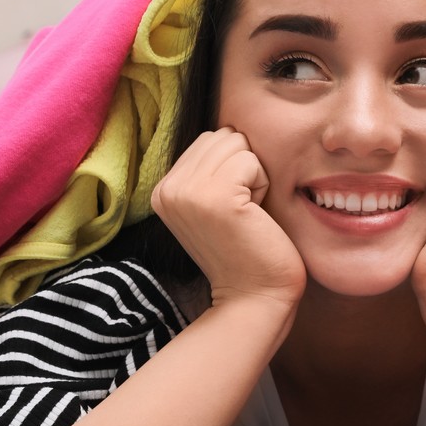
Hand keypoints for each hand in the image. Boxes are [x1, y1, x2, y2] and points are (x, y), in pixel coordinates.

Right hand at [151, 128, 306, 311]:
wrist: (254, 296)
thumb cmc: (246, 250)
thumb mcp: (213, 205)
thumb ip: (208, 170)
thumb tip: (229, 129)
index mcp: (162, 189)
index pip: (208, 140)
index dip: (232, 169)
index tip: (229, 210)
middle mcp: (167, 188)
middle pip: (223, 136)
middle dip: (243, 167)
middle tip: (241, 212)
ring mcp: (188, 192)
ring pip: (237, 144)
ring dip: (254, 176)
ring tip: (246, 214)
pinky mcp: (216, 197)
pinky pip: (252, 161)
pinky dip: (263, 185)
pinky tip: (254, 217)